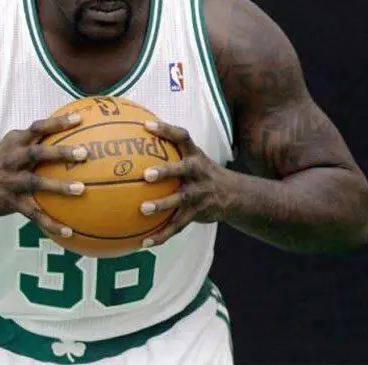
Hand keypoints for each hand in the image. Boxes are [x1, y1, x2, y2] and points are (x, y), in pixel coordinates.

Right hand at [0, 113, 87, 238]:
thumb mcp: (11, 147)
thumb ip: (33, 141)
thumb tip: (67, 135)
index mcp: (16, 142)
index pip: (38, 127)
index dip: (57, 122)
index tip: (79, 118)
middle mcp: (13, 159)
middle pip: (38, 152)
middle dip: (60, 152)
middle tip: (83, 153)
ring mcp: (11, 181)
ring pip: (36, 183)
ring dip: (59, 186)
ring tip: (81, 189)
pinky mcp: (11, 201)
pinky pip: (33, 214)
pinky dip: (50, 223)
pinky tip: (68, 231)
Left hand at [138, 120, 233, 247]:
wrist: (232, 195)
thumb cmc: (200, 171)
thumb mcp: (192, 155)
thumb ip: (169, 147)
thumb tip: (134, 133)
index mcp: (194, 155)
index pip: (182, 137)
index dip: (166, 130)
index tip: (146, 125)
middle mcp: (197, 173)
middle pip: (182, 170)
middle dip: (165, 171)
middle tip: (146, 175)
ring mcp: (198, 194)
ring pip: (180, 200)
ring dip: (162, 205)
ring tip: (143, 209)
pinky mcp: (196, 214)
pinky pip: (177, 226)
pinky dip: (161, 235)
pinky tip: (144, 243)